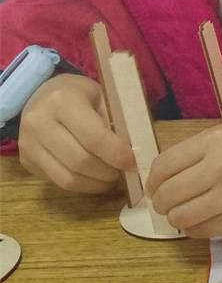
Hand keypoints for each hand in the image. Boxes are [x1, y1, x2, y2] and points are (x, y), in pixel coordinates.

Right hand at [17, 74, 134, 193]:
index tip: (134, 162)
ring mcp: (28, 144)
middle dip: (108, 172)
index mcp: (63, 101)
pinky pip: (59, 182)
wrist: (41, 96)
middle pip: (80, 161)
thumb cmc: (80, 96)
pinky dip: (83, 186)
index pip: (93, 137)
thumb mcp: (102, 97)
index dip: (116, 154)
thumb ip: (116, 121)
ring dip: (97, 183)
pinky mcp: (26, 161)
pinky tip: (96, 178)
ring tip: (113, 177)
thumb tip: (135, 153)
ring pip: (68, 178)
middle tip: (125, 171)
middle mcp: (39, 122)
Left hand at [145, 122, 221, 237]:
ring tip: (188, 213)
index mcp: (216, 141)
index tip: (157, 187)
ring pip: (181, 217)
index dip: (153, 182)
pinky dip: (196, 229)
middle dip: (163, 203)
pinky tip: (205, 221)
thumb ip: (200, 152)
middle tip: (171, 204)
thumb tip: (166, 178)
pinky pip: (203, 231)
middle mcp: (220, 168)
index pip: (163, 166)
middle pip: (167, 195)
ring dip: (178, 218)